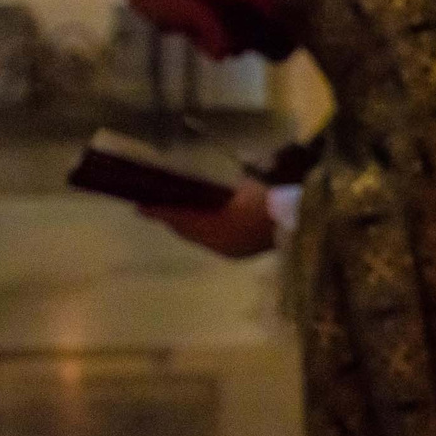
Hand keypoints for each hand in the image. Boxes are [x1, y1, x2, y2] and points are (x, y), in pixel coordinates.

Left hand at [140, 177, 277, 258]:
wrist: (296, 222)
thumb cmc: (268, 200)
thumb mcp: (239, 188)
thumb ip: (216, 188)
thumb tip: (194, 182)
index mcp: (213, 228)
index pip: (179, 219)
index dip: (159, 212)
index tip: (139, 207)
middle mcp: (216, 244)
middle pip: (186, 231)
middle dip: (173, 218)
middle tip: (158, 206)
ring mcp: (227, 250)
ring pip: (199, 238)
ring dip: (189, 226)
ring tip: (183, 212)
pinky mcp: (238, 253)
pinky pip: (213, 241)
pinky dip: (206, 231)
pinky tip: (210, 222)